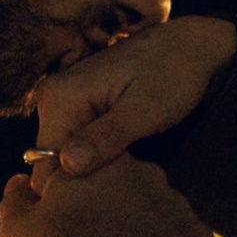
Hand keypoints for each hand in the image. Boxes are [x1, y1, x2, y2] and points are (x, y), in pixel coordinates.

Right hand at [0, 157, 216, 236]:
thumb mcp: (16, 226)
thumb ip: (16, 199)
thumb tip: (18, 182)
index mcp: (106, 163)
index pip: (98, 174)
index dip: (83, 201)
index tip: (73, 227)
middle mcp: (148, 175)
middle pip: (133, 196)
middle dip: (118, 218)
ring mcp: (179, 208)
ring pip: (162, 222)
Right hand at [29, 17, 236, 177]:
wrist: (191, 46)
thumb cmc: (174, 75)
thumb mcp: (146, 110)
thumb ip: (107, 137)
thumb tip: (68, 165)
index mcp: (62, 96)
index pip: (45, 162)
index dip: (74, 186)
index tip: (111, 190)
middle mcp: (54, 95)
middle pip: (51, 160)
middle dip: (83, 178)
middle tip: (125, 180)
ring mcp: (64, 99)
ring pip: (64, 154)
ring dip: (91, 169)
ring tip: (129, 167)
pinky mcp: (78, 104)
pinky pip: (76, 142)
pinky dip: (97, 157)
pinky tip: (125, 157)